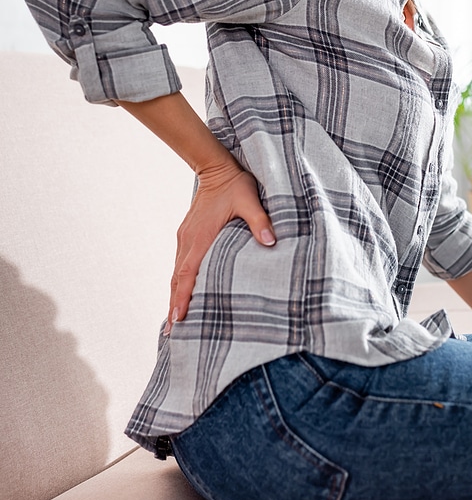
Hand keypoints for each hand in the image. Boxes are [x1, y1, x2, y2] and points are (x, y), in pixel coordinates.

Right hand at [164, 159, 275, 333]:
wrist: (216, 166)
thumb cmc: (235, 184)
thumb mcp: (250, 199)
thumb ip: (259, 221)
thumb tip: (270, 242)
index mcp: (201, 237)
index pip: (187, 274)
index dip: (181, 298)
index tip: (177, 320)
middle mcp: (188, 240)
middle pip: (176, 279)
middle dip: (174, 305)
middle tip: (172, 332)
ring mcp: (186, 237)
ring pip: (176, 272)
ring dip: (174, 295)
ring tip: (174, 320)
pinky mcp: (188, 234)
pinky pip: (180, 263)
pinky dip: (178, 281)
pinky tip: (181, 292)